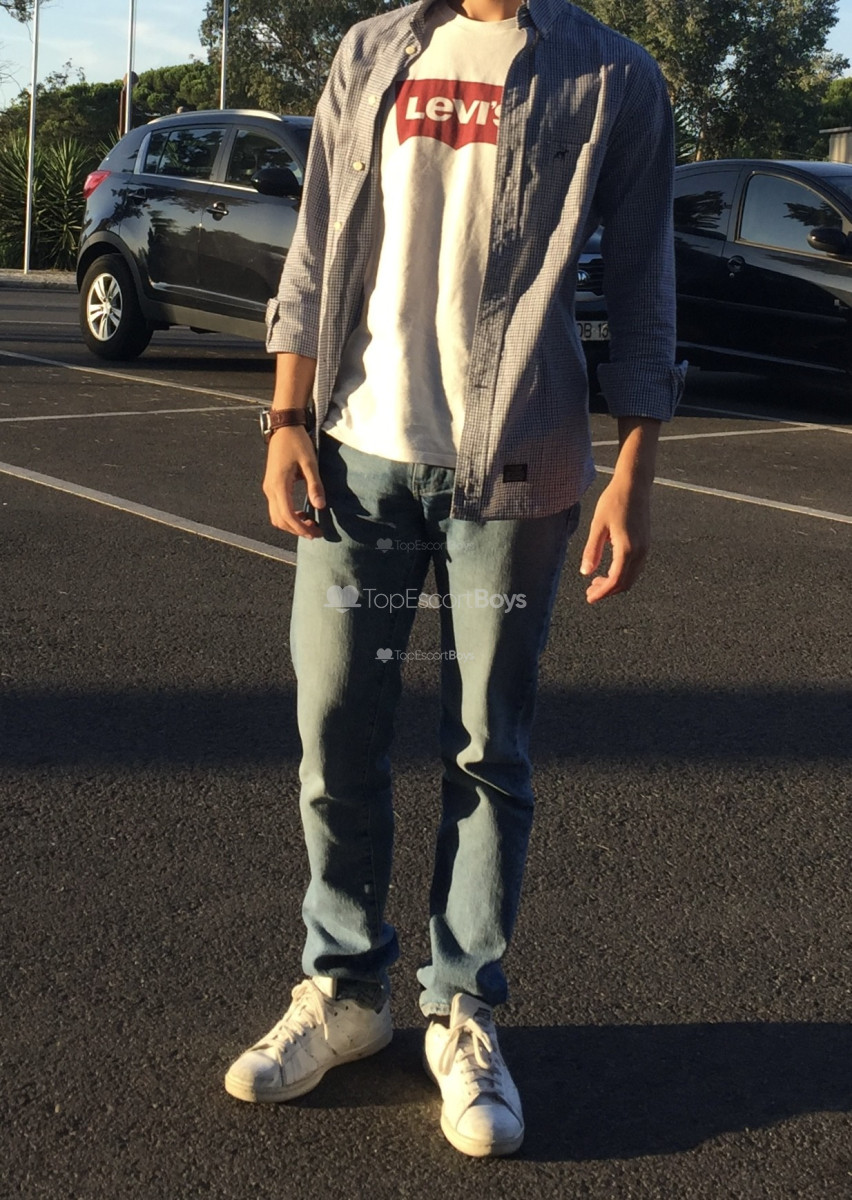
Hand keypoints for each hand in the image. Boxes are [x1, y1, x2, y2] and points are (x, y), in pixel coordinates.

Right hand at [262, 426, 325, 538]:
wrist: (284, 428)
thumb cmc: (297, 443)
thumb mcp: (310, 463)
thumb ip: (314, 485)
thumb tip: (320, 506)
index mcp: (279, 484)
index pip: (287, 515)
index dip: (300, 527)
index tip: (314, 533)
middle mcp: (270, 489)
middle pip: (279, 520)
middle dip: (297, 530)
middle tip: (316, 533)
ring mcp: (268, 488)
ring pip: (276, 516)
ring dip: (291, 524)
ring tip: (310, 525)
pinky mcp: (271, 486)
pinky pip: (276, 508)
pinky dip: (287, 516)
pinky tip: (302, 514)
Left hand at [579, 474, 651, 602]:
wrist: (634, 485)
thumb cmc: (614, 502)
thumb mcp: (598, 526)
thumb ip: (592, 550)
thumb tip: (585, 572)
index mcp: (627, 549)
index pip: (615, 580)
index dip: (602, 592)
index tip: (590, 598)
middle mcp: (640, 551)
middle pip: (625, 583)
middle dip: (608, 591)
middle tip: (589, 591)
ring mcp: (645, 548)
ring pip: (631, 576)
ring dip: (615, 583)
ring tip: (596, 581)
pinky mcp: (645, 543)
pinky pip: (635, 567)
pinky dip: (622, 574)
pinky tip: (608, 569)